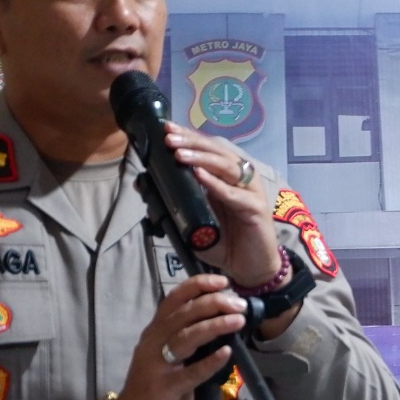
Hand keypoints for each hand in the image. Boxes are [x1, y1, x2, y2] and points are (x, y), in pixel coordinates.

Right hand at [106, 273, 248, 399]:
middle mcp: (152, 343)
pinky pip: (190, 373)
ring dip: (214, 325)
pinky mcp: (163, 389)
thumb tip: (222, 326)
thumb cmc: (153, 391)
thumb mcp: (168, 360)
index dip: (197, 286)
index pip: (173, 300)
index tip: (222, 281)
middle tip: (238, 303)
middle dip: (213, 303)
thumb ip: (188, 344)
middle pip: (182, 314)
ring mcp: (156, 366)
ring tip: (237, 320)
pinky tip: (227, 353)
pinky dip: (209, 362)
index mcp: (154, 333)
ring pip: (186, 337)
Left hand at [163, 122, 283, 288]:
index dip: (189, 138)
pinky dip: (216, 184)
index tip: (166, 129)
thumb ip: (173, 203)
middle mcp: (240, 180)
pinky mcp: (256, 209)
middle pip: (217, 152)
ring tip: (179, 154)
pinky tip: (200, 175)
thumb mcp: (194, 222)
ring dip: (201, 158)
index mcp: (226, 178)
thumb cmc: (225, 244)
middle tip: (169, 137)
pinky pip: (234, 194)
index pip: (207, 150)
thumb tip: (144, 184)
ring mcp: (250, 193)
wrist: (250, 270)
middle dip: (192, 143)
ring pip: (226, 167)